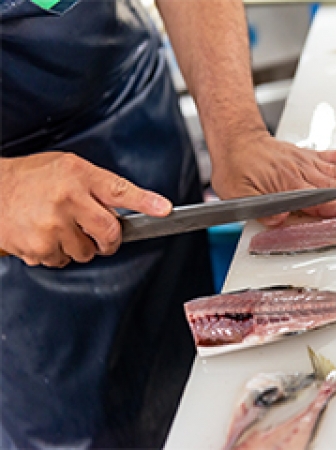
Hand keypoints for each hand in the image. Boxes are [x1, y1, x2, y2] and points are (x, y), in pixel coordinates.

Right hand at [0, 152, 171, 266]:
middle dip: (109, 239)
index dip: (146, 202)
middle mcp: (67, 199)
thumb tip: (132, 207)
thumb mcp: (70, 168)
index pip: (120, 190)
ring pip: (87, 251)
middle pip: (110, 232)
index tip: (165, 210)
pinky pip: (63, 261)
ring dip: (79, 245)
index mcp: (79, 175)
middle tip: (99, 233)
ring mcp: (52, 225)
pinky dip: (57, 253)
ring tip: (59, 226)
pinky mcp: (39, 247)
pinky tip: (44, 235)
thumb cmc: (33, 178)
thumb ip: (99, 186)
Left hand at [209, 133, 335, 225]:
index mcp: (287, 184)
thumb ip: (260, 210)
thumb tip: (280, 220)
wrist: (236, 140)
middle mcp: (301, 172)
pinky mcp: (308, 156)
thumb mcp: (238, 195)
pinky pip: (334, 157)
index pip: (321, 198)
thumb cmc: (236, 168)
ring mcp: (307, 163)